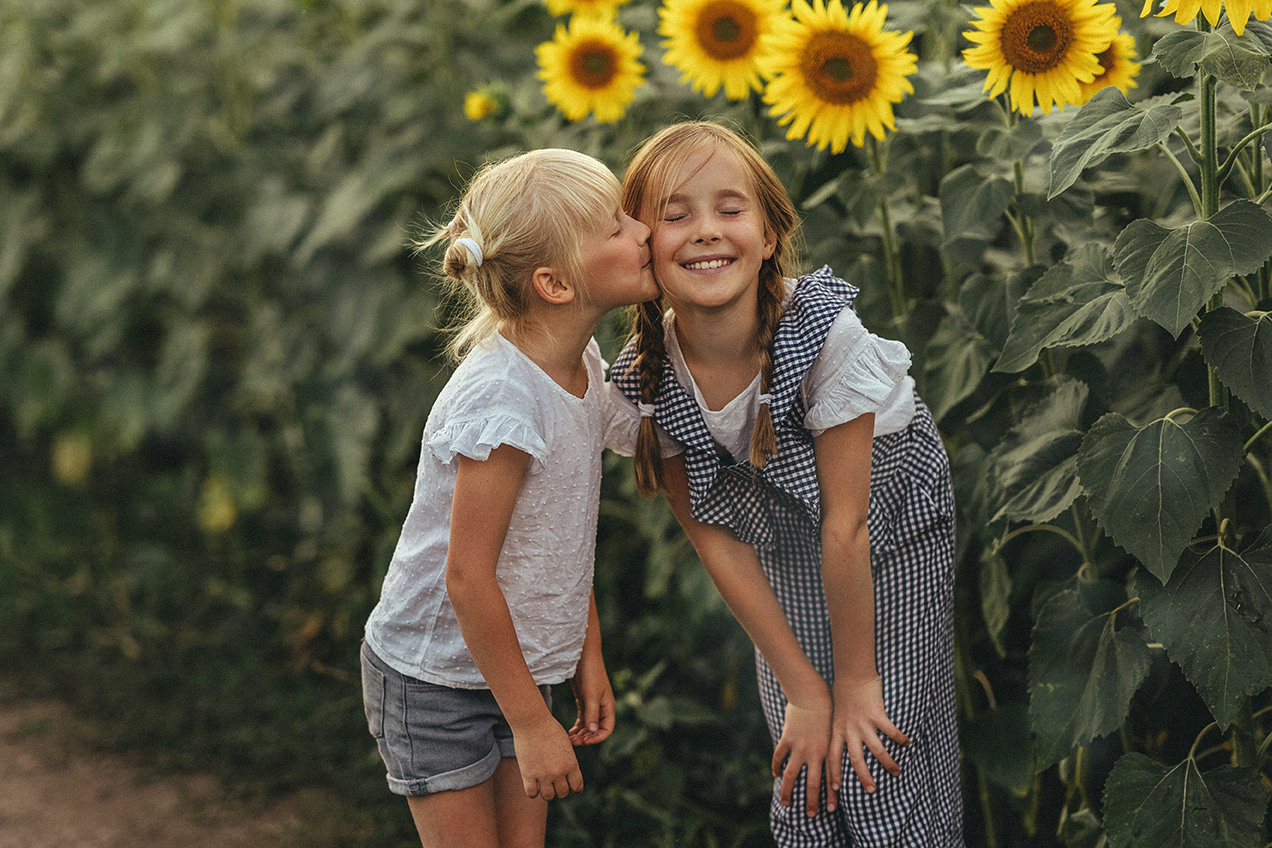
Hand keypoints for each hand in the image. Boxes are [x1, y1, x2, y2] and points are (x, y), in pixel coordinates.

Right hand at [512, 714, 584, 799]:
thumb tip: (569, 775)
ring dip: (548, 792)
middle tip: (556, 786)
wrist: (532, 721)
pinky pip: (532, 793)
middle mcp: (559, 772)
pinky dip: (533, 791)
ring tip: (545, 786)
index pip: (577, 787)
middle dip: (560, 790)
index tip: (573, 791)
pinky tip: (533, 785)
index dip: (575, 791)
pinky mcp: (528, 774)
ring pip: (549, 796)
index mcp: (571, 764)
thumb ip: (569, 761)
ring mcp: (543, 775)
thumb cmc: (550, 729)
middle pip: (563, 793)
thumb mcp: (566, 744)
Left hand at [567, 654, 614, 746]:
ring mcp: (592, 704)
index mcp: (608, 706)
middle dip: (586, 738)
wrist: (583, 656)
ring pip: (588, 725)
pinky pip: (582, 719)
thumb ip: (592, 713)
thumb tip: (594, 732)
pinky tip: (570, 732)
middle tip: (572, 742)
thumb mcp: (591, 694)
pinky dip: (577, 727)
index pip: (606, 729)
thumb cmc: (590, 673)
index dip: (597, 738)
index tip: (584, 741)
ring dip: (580, 734)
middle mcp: (602, 707)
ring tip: (569, 739)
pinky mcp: (584, 700)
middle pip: (596, 730)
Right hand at [771, 685, 832, 817]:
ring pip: (792, 775)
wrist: (812, 694)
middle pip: (812, 783)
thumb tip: (836, 752)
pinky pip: (779, 757)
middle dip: (812, 801)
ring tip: (787, 803)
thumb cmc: (827, 708)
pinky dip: (777, 767)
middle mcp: (814, 752)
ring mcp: (799, 747)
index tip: (832, 809)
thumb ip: (833, 743)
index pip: (830, 778)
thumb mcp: (835, 728)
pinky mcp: (787, 739)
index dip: (831, 795)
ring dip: (788, 791)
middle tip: (811, 815)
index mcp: (828, 751)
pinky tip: (776, 775)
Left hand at [828, 674, 908, 796]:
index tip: (835, 790)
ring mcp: (863, 723)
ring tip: (897, 773)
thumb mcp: (836, 715)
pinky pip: (890, 731)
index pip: (832, 757)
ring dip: (887, 763)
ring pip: (876, 749)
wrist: (851, 673)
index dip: (833, 774)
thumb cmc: (843, 694)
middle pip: (855, 759)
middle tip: (872, 791)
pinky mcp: (877, 714)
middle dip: (863, 777)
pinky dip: (900, 739)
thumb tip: (843, 745)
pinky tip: (907, 744)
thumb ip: (840, 731)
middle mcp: (849, 730)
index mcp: (837, 730)